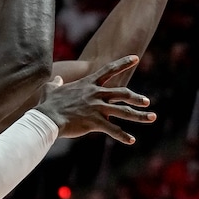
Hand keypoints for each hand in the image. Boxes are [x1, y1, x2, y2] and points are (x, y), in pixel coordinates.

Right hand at [35, 55, 155, 144]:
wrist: (47, 118)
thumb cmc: (48, 103)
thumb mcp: (51, 89)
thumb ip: (56, 83)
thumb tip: (57, 80)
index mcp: (88, 84)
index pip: (109, 70)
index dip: (123, 63)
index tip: (136, 58)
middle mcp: (95, 94)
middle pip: (122, 93)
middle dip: (136, 97)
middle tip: (147, 102)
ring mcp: (96, 108)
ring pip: (124, 111)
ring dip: (139, 115)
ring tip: (152, 117)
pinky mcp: (95, 122)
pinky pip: (113, 130)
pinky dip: (123, 136)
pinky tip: (131, 140)